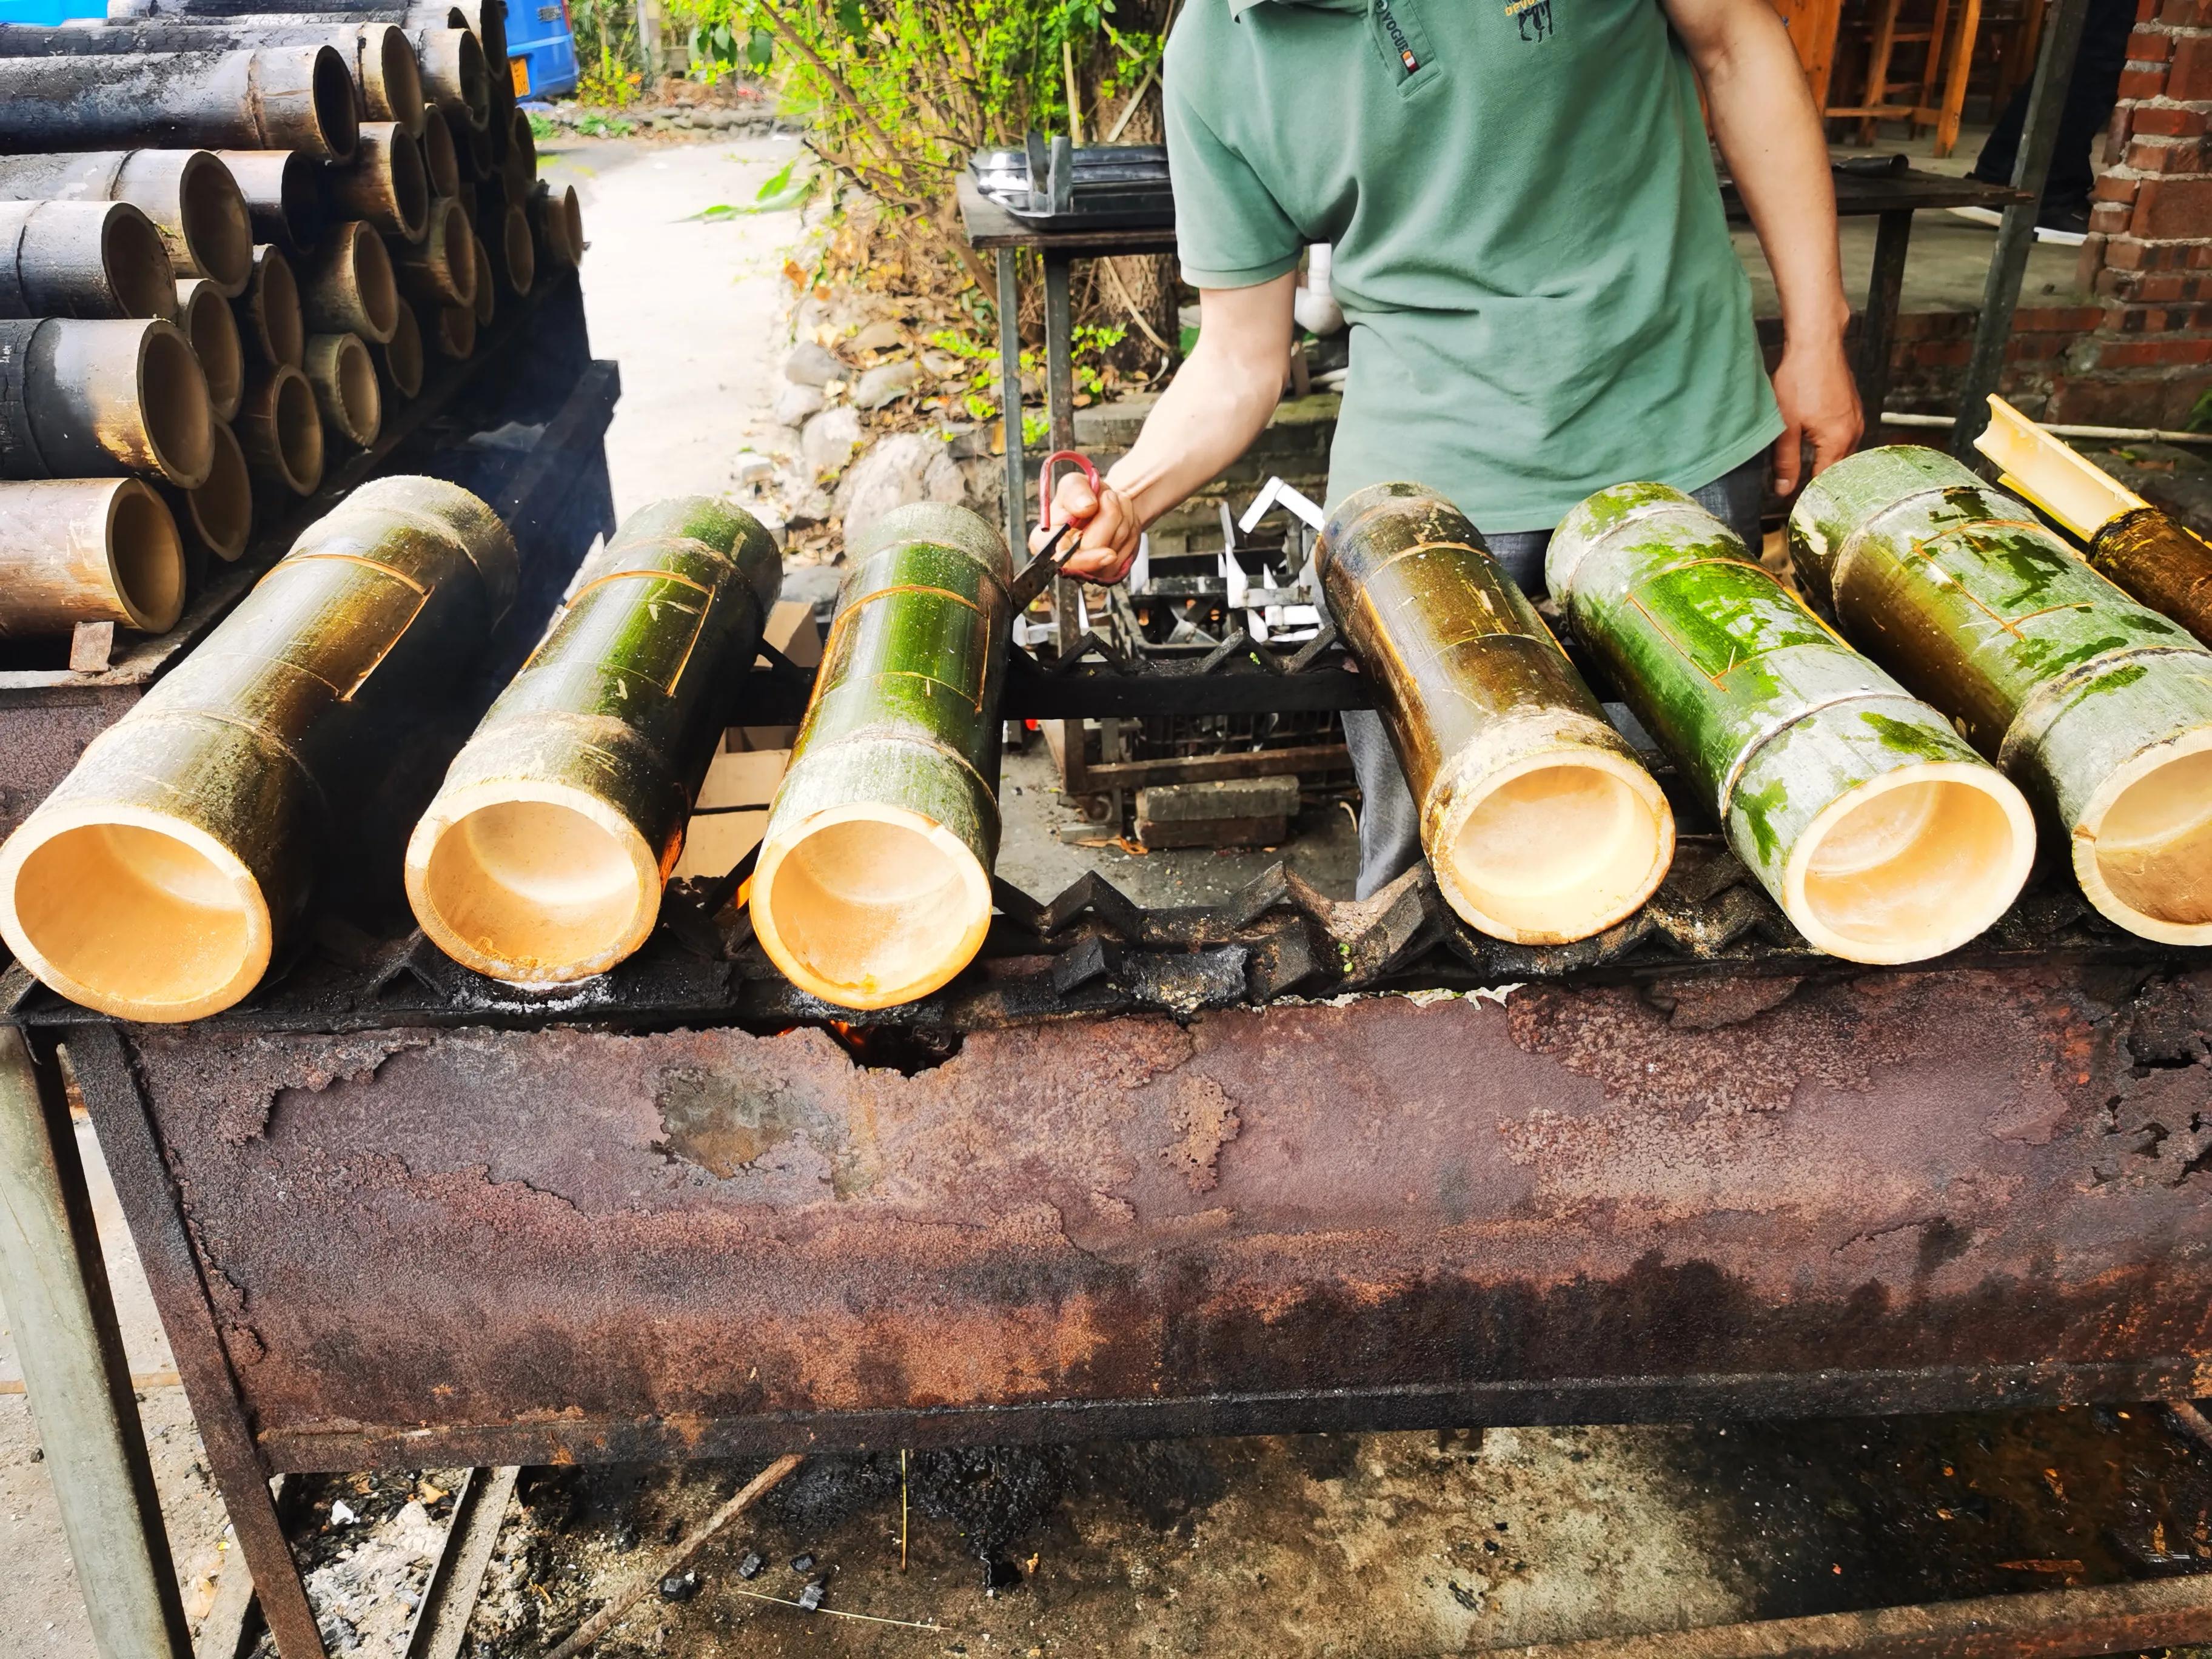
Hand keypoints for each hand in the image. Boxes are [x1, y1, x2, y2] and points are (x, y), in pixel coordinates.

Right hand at [1032, 472, 1140, 584]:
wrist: (1102, 503)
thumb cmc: (1081, 497)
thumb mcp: (1072, 484)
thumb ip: (1074, 491)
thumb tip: (1086, 507)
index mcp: (1046, 543)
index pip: (1065, 561)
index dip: (1087, 560)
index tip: (1109, 554)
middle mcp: (1067, 562)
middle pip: (1097, 552)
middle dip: (1110, 518)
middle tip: (1108, 496)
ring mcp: (1092, 569)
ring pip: (1117, 545)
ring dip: (1122, 516)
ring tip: (1112, 503)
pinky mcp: (1113, 569)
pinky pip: (1130, 546)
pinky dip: (1130, 525)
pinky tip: (1120, 517)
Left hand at [1770, 336, 1863, 495]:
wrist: (1816, 343)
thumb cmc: (1800, 379)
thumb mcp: (1785, 426)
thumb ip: (1786, 461)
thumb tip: (1785, 490)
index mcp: (1839, 440)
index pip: (1827, 480)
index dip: (1812, 493)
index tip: (1798, 503)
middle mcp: (1854, 430)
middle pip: (1838, 467)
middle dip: (1821, 480)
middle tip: (1801, 492)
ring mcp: (1855, 417)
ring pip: (1842, 451)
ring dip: (1826, 461)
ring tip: (1807, 472)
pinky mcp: (1851, 406)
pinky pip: (1843, 434)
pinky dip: (1830, 444)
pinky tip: (1816, 444)